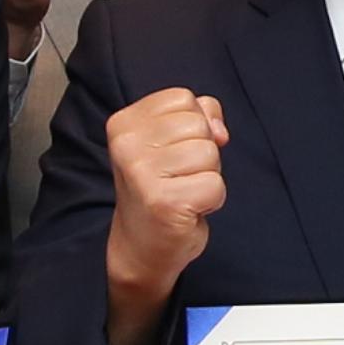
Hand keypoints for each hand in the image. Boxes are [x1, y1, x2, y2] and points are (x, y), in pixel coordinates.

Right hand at [101, 85, 229, 343]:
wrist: (142, 247)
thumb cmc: (160, 188)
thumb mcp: (170, 140)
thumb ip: (199, 116)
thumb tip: (219, 131)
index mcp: (124, 123)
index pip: (183, 98)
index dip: (193, 125)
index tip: (172, 152)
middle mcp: (127, 145)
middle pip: (199, 125)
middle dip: (202, 151)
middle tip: (178, 176)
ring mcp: (143, 174)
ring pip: (210, 153)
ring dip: (207, 176)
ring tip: (183, 191)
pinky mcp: (165, 202)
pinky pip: (216, 185)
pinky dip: (211, 200)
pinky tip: (188, 209)